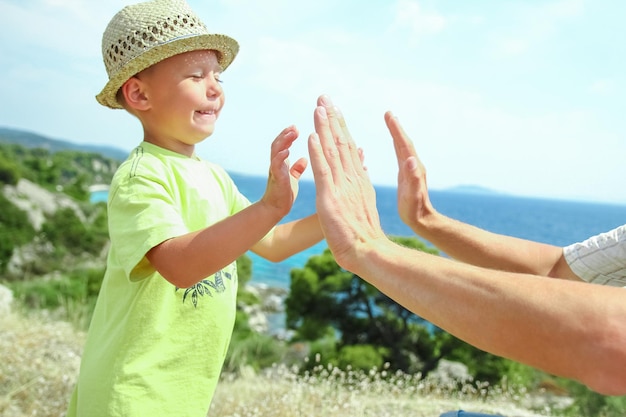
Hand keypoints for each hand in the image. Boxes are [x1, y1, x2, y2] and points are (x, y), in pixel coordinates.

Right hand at [261, 125, 307, 216]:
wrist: (276, 210)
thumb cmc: (283, 195)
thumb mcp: (292, 179)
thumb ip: (296, 169)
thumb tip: (304, 159)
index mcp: (281, 163)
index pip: (283, 144)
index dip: (288, 135)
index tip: (295, 127)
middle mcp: (276, 164)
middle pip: (278, 144)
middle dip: (285, 134)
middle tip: (294, 127)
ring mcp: (274, 171)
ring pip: (276, 151)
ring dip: (283, 141)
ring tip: (291, 132)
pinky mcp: (276, 179)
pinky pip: (276, 166)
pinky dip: (280, 157)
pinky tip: (287, 151)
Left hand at [308, 95, 386, 271]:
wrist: (368, 251)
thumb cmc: (363, 234)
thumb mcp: (361, 204)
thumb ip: (359, 186)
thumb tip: (360, 171)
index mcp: (357, 179)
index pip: (347, 147)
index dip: (338, 127)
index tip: (332, 109)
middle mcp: (351, 177)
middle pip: (340, 142)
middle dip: (331, 118)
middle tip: (324, 97)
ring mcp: (341, 185)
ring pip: (332, 150)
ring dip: (324, 127)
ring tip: (318, 107)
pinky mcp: (330, 196)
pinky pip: (323, 169)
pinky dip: (318, 151)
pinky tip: (313, 135)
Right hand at [385, 112, 436, 232]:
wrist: (422, 220)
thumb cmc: (415, 210)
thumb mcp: (413, 195)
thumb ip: (413, 178)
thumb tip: (410, 159)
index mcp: (412, 168)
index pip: (404, 144)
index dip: (396, 130)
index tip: (389, 116)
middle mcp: (413, 166)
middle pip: (403, 142)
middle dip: (396, 127)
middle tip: (388, 114)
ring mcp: (411, 170)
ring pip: (402, 147)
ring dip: (397, 134)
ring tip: (390, 123)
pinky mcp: (407, 175)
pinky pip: (400, 155)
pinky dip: (397, 145)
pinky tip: (394, 144)